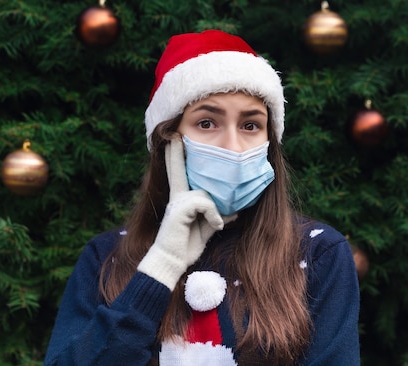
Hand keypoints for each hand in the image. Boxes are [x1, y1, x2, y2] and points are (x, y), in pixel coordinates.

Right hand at [137, 137, 227, 289]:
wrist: (171, 262)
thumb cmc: (187, 246)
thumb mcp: (207, 228)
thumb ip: (218, 216)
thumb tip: (236, 209)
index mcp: (181, 198)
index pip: (178, 172)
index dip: (175, 156)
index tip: (173, 139)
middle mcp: (177, 196)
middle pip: (178, 170)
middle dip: (175, 152)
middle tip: (173, 136)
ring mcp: (177, 201)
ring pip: (205, 193)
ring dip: (215, 210)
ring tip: (216, 225)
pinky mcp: (180, 208)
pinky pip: (205, 203)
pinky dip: (214, 215)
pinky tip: (215, 227)